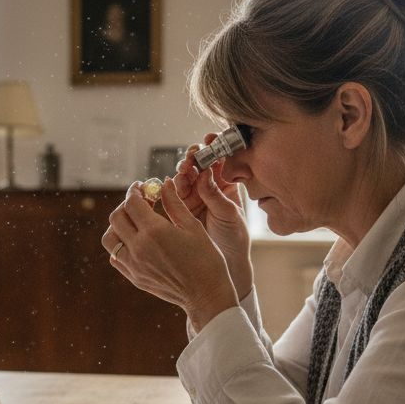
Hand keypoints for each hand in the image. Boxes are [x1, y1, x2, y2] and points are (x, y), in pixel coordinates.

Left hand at [102, 178, 237, 330]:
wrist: (206, 295)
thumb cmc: (206, 259)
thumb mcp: (193, 226)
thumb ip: (174, 203)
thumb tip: (164, 183)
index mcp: (154, 231)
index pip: (132, 203)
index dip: (135, 191)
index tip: (142, 187)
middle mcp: (139, 247)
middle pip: (117, 218)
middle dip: (126, 205)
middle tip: (139, 202)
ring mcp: (134, 265)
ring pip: (110, 238)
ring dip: (117, 225)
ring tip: (133, 221)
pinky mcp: (134, 277)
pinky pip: (116, 257)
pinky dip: (120, 246)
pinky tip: (134, 241)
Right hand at [172, 135, 253, 297]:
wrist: (224, 264)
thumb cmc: (234, 239)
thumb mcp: (230, 215)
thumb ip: (216, 195)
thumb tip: (205, 173)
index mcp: (228, 185)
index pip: (221, 160)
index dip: (215, 147)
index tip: (211, 139)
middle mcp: (210, 187)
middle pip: (200, 164)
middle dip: (195, 156)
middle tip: (193, 154)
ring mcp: (194, 196)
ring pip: (185, 176)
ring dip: (183, 170)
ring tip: (184, 169)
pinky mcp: (179, 207)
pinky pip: (172, 192)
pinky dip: (170, 186)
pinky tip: (170, 183)